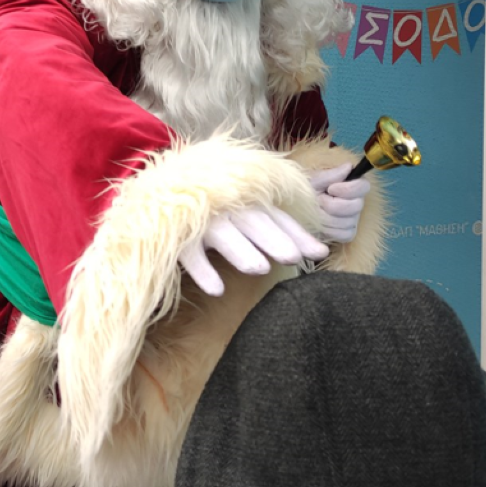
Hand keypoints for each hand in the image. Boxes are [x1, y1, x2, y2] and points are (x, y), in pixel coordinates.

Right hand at [179, 206, 328, 293]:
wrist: (165, 197)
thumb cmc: (216, 211)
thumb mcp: (246, 216)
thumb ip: (278, 229)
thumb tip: (320, 252)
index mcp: (246, 200)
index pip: (275, 215)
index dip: (296, 233)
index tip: (319, 253)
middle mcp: (226, 206)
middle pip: (253, 220)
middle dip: (273, 238)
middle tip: (293, 257)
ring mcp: (200, 219)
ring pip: (223, 234)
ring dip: (240, 250)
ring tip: (259, 269)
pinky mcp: (177, 235)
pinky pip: (189, 253)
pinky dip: (202, 270)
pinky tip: (217, 290)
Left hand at [308, 164, 370, 243]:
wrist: (296, 209)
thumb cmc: (307, 191)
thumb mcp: (314, 180)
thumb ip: (330, 175)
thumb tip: (348, 167)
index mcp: (351, 185)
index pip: (364, 186)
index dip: (348, 189)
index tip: (331, 188)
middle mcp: (357, 202)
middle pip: (356, 206)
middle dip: (332, 205)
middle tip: (319, 201)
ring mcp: (353, 220)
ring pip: (347, 222)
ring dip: (327, 217)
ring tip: (315, 212)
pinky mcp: (347, 234)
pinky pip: (343, 234)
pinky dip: (329, 230)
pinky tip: (319, 224)